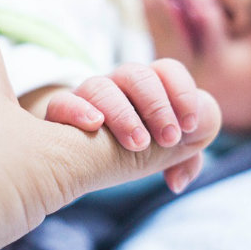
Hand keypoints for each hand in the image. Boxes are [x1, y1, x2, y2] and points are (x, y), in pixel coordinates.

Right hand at [45, 61, 204, 192]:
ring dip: (123, 114)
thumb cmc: (133, 148)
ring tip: (138, 144)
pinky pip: (62, 102)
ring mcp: (88, 96)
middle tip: (168, 139)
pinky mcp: (61, 114)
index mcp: (149, 85)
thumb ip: (188, 155)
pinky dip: (78, 110)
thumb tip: (177, 179)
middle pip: (137, 74)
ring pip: (100, 87)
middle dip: (157, 106)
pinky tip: (95, 126)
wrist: (83, 155)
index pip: (168, 70)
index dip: (183, 93)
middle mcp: (118, 85)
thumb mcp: (167, 151)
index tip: (189, 126)